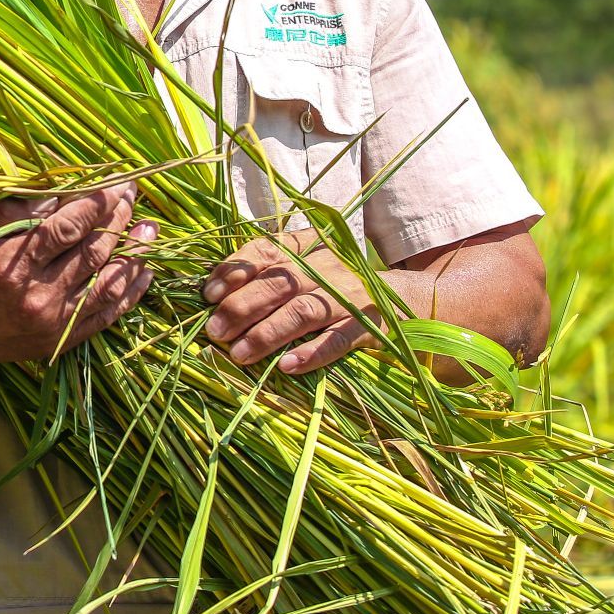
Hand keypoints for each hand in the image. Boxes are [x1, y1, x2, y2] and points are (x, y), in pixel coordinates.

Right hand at [0, 181, 155, 378]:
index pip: (71, 224)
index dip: (100, 201)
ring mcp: (53, 320)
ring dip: (134, 254)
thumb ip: (18, 209)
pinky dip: (130, 293)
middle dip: (120, 218)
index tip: (118, 182)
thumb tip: (61, 188)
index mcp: (14, 260)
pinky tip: (143, 273)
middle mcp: (38, 292)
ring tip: (150, 229)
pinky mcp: (60, 340)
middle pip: (94, 249)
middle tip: (134, 196)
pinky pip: (107, 315)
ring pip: (108, 282)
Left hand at [202, 228, 378, 373]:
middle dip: (241, 308)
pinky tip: (287, 366)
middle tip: (214, 332)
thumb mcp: (305, 266)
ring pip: (302, 312)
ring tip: (239, 354)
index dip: (234, 271)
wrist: (404, 296)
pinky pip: (338, 341)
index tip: (209, 295)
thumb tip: (215, 295)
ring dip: (267, 334)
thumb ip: (267, 273)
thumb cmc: (337, 283)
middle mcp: (326, 268)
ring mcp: (348, 298)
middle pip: (277, 284)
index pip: (264, 251)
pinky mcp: (368, 327)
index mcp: (307, 248)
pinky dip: (312, 353)